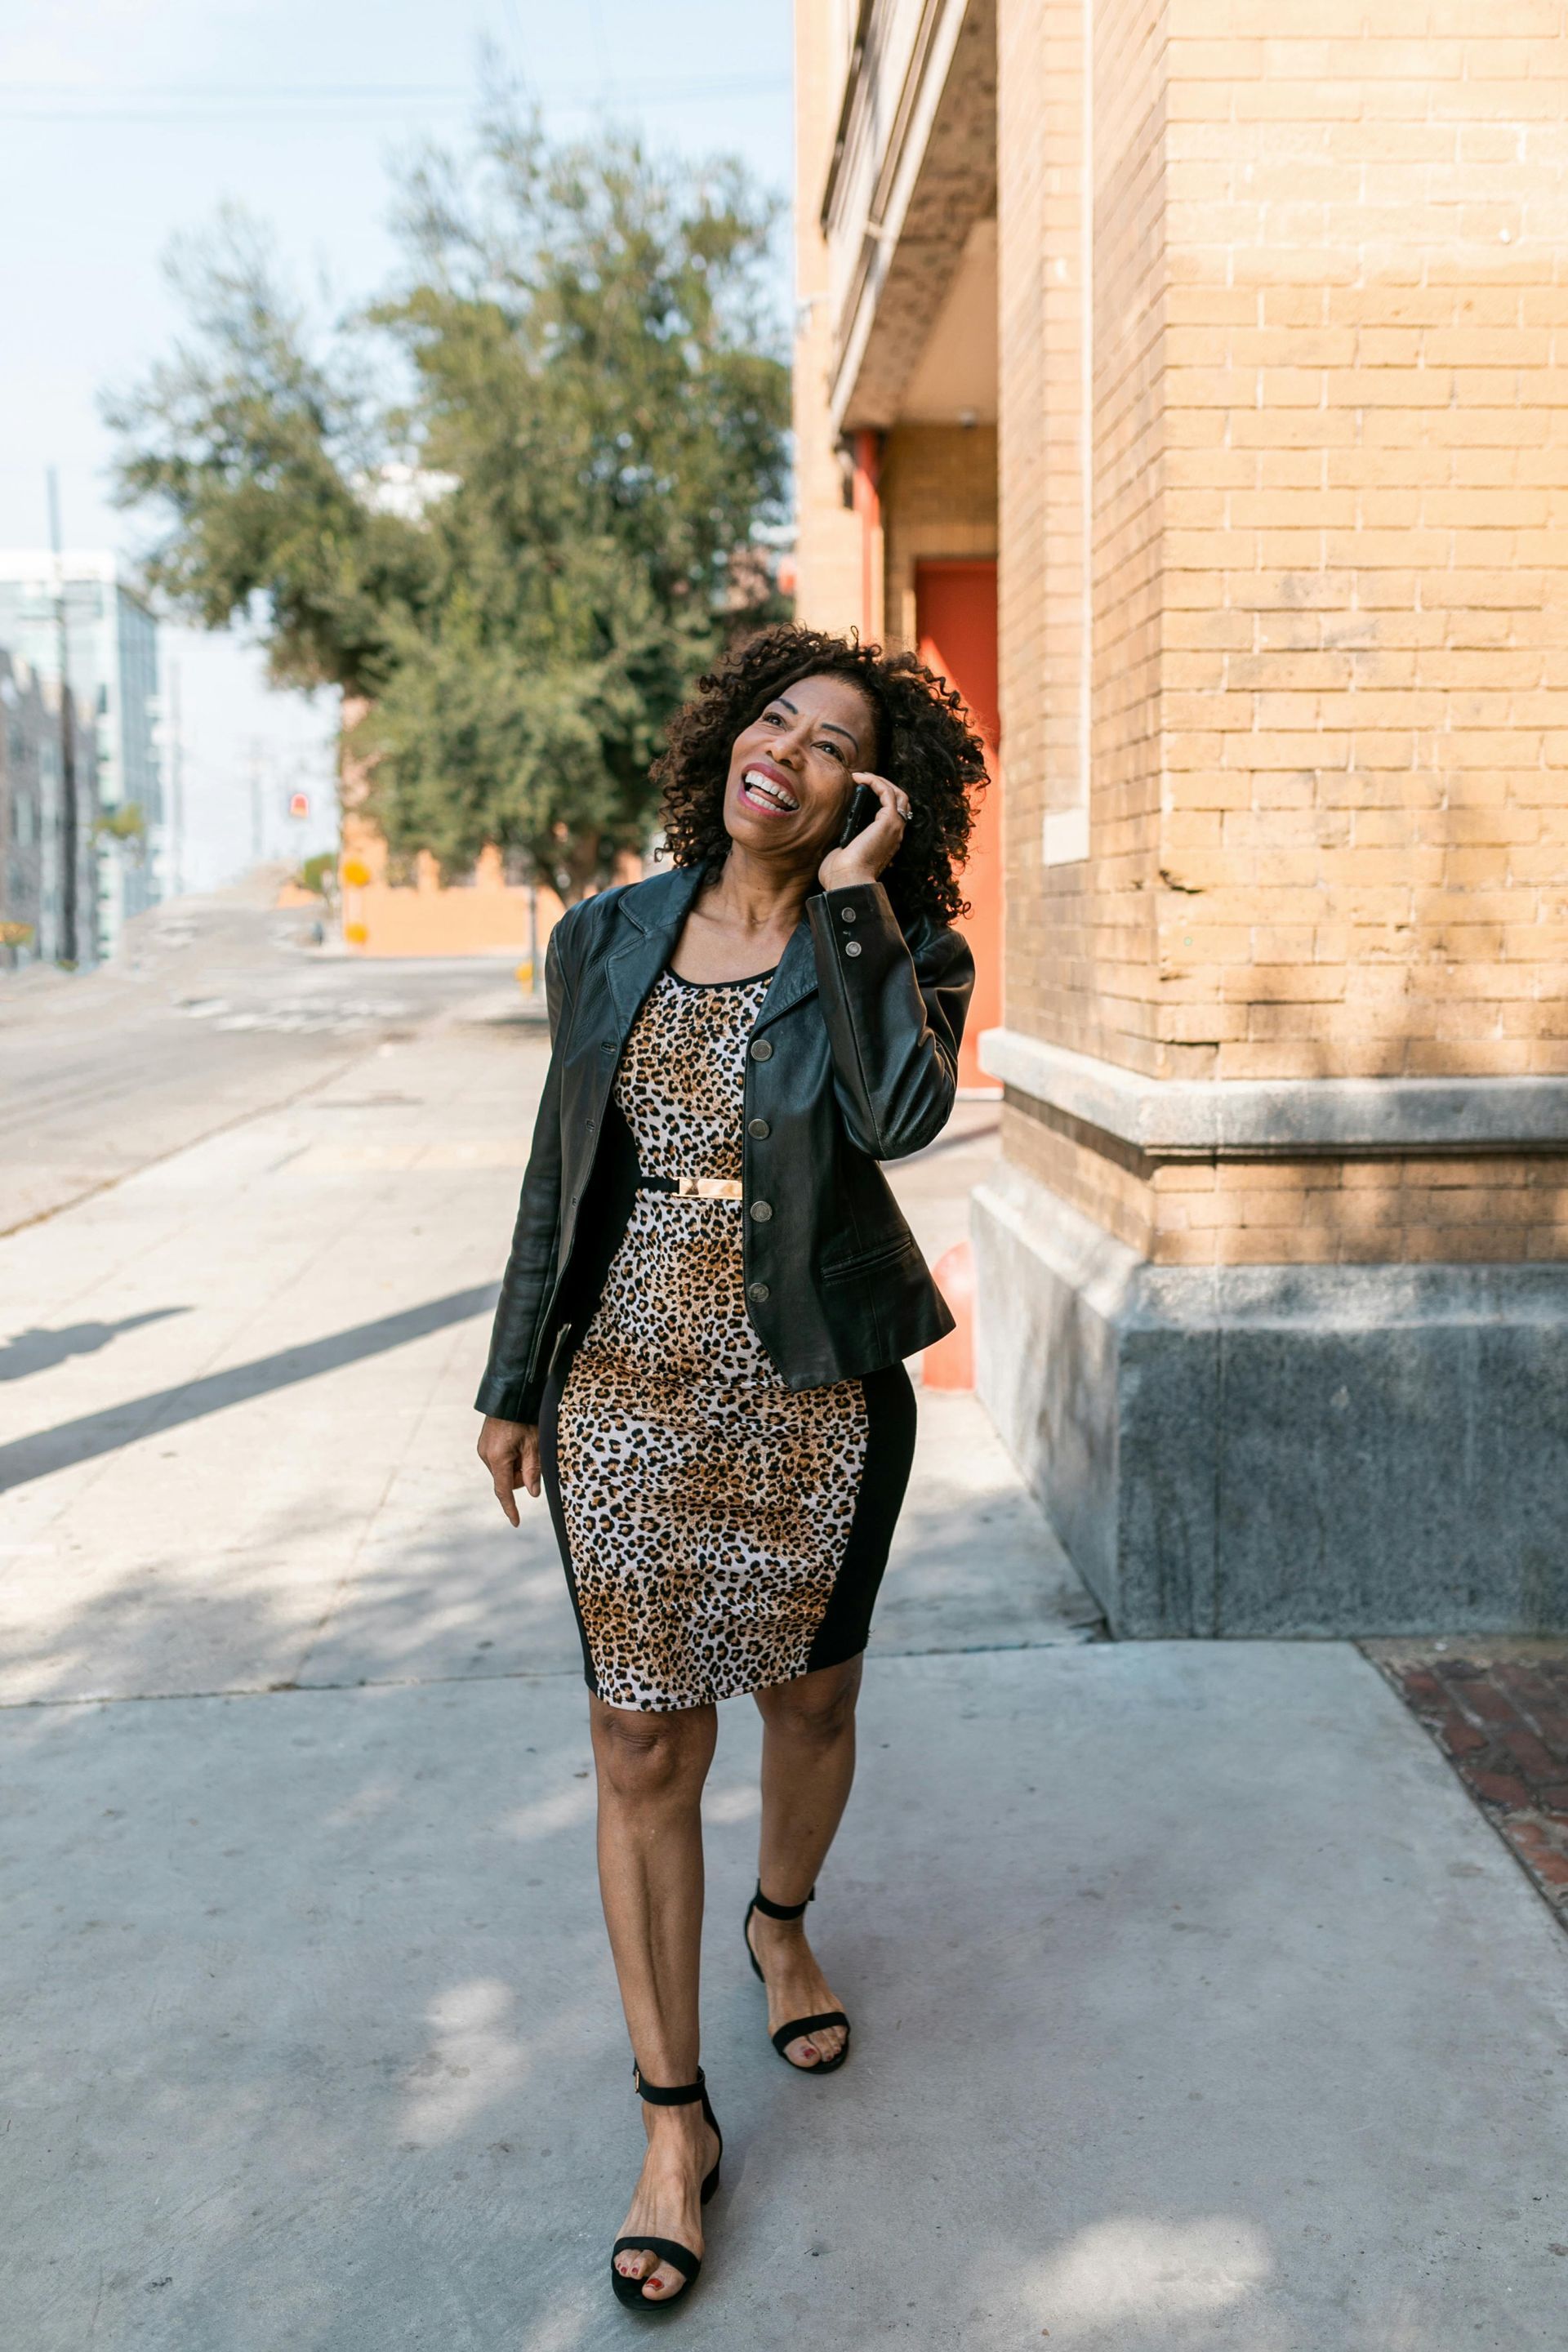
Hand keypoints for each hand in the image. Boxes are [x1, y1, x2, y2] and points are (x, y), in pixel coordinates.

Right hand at [477, 1415, 540, 1525]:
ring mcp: (483, 1450)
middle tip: (532, 1456)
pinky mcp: (484, 1444)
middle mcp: (486, 1456)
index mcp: (498, 1458)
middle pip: (507, 1480)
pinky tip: (516, 1442)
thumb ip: (533, 1471)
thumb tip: (533, 1493)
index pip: (504, 1491)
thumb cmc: (524, 1419)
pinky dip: (510, 1458)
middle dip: (521, 1476)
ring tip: (524, 1445)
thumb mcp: (534, 1445)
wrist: (510, 1397)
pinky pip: (499, 1460)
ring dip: (515, 1465)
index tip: (516, 1522)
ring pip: (503, 1470)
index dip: (511, 1508)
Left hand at [816, 770, 910, 894]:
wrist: (846, 880)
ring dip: (880, 780)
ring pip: (897, 794)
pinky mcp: (889, 821)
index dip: (881, 798)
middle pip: (900, 801)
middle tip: (863, 780)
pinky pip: (887, 792)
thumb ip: (844, 837)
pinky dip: (874, 781)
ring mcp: (894, 827)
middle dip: (883, 786)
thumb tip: (834, 825)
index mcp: (886, 842)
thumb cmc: (840, 873)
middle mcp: (895, 834)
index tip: (861, 790)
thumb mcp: (842, 850)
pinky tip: (859, 778)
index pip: (892, 814)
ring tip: (861, 776)